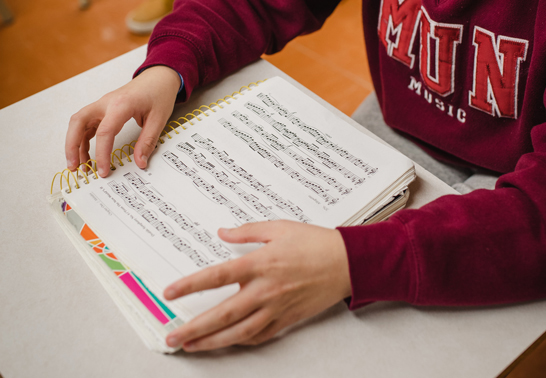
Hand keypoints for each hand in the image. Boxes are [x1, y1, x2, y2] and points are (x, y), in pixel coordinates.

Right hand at [65, 65, 180, 176]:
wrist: (159, 76)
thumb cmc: (159, 92)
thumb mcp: (159, 118)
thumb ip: (147, 141)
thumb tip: (140, 162)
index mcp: (122, 104)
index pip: (105, 132)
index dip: (101, 154)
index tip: (103, 170)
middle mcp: (107, 102)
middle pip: (78, 121)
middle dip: (71, 145)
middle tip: (74, 167)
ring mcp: (103, 104)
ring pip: (79, 122)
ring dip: (74, 143)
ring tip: (79, 165)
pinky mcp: (103, 108)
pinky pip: (87, 123)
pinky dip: (83, 138)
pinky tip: (87, 153)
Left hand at [163, 221, 351, 350]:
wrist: (346, 262)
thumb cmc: (314, 242)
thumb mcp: (278, 227)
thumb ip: (247, 231)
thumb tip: (222, 233)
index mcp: (260, 263)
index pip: (217, 276)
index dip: (191, 285)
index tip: (171, 292)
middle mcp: (265, 289)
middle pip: (222, 314)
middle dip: (194, 327)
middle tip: (172, 336)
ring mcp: (276, 308)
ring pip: (238, 332)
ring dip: (212, 342)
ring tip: (191, 346)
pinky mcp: (287, 319)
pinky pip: (259, 336)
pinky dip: (240, 341)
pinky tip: (226, 342)